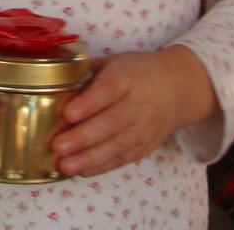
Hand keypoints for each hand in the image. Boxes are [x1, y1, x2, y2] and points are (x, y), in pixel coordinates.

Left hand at [51, 46, 219, 176]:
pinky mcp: (146, 145)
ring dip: (89, 158)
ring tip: (64, 166)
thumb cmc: (138, 71)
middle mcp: (138, 103)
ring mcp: (144, 127)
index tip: (67, 113)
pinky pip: (123, 158)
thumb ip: (88, 71)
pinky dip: (102, 167)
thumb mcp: (115, 61)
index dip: (88, 103)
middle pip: (111, 123)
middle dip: (82, 137)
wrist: (179, 87)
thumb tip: (54, 81)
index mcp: (127, 76)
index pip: (108, 90)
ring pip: (117, 146)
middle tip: (57, 147)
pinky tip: (82, 171)